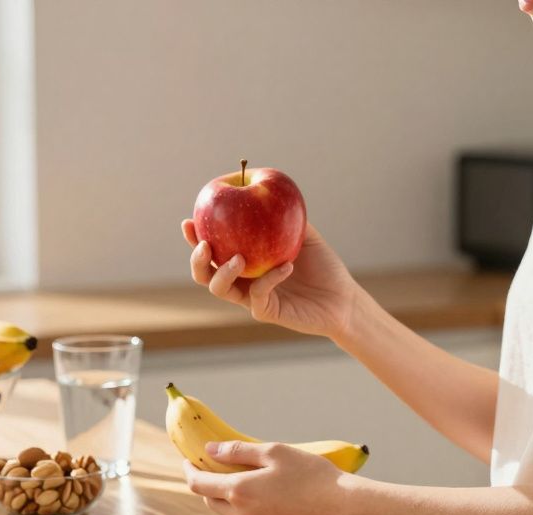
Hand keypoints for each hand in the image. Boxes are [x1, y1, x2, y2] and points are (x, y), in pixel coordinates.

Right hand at [182, 219, 361, 340]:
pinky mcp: (267, 312)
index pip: (212, 250)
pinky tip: (286, 266)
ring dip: (223, 272)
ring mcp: (252, 299)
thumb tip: (262, 183)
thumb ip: (283, 214)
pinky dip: (269, 279)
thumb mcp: (303, 233)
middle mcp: (242, 281)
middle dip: (197, 259)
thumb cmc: (324, 265)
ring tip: (238, 258)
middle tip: (203, 243)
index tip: (189, 221)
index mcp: (244, 262)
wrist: (343, 298)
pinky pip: (258, 295)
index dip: (194, 238)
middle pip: (204, 274)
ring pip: (220, 289)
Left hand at [183, 441, 354, 514]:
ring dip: (225, 496)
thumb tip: (209, 450)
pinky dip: (244, 506)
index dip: (189, 469)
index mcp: (238, 492)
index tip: (189, 459)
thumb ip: (237, 451)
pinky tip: (262, 493)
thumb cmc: (312, 475)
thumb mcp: (274, 452)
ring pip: (228, 512)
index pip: (198, 484)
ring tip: (239, 476)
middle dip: (206, 482)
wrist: (344, 508)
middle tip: (213, 465)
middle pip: (209, 500)